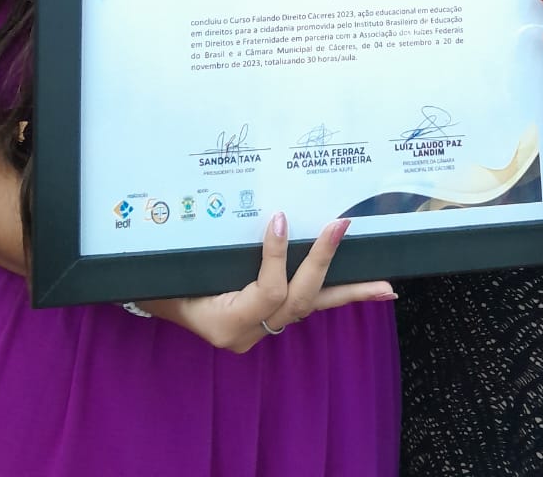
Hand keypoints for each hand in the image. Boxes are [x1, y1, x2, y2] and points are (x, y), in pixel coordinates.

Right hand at [140, 212, 394, 351]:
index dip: (277, 257)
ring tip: (386, 286)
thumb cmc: (160, 283)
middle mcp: (249, 332)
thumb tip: (212, 210)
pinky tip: (375, 291)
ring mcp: (263, 328)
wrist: (156, 305)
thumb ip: (198, 252)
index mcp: (225, 323)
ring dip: (350, 291)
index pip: (266, 292)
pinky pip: (310, 304)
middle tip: (339, 226)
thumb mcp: (173, 271)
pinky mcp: (273, 317)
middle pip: (297, 300)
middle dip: (321, 261)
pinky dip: (340, 294)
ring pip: (312, 307)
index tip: (279, 219)